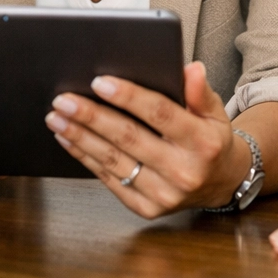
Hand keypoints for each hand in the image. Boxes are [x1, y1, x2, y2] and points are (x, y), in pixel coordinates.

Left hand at [45, 61, 248, 218]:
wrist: (221, 184)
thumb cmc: (211, 141)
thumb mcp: (214, 113)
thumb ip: (200, 92)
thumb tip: (190, 69)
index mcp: (203, 143)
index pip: (160, 114)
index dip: (129, 97)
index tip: (99, 82)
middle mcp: (183, 172)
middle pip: (129, 138)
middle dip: (92, 117)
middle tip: (64, 100)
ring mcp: (164, 194)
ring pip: (114, 161)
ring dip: (80, 137)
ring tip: (56, 117)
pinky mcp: (147, 208)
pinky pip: (109, 180)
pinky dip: (85, 158)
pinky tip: (68, 139)